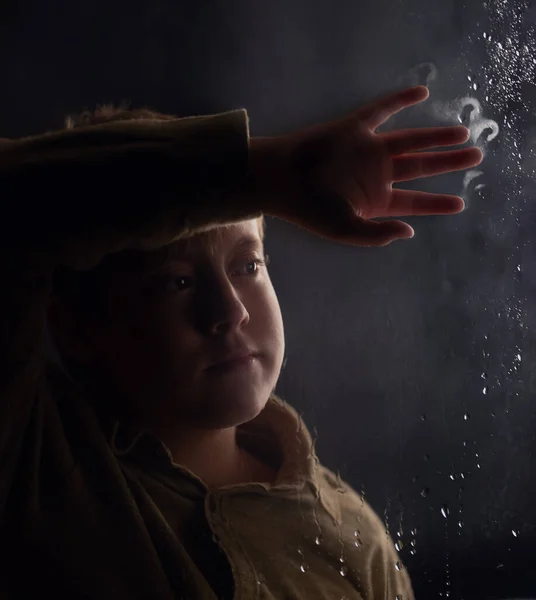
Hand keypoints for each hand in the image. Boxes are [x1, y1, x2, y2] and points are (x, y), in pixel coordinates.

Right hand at [264, 86, 483, 246]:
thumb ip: (376, 234)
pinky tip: (421, 93)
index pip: (414, 202)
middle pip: (420, 167)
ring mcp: (366, 150)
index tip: (461, 204)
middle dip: (448, 163)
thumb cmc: (308, 209)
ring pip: (409, 140)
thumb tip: (410, 232)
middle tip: (477, 157)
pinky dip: (399, 101)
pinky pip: (381, 110)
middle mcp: (376, 174)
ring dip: (435, 136)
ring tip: (462, 133)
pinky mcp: (353, 128)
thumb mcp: (344, 229)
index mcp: (375, 200)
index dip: (437, 204)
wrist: (278, 180)